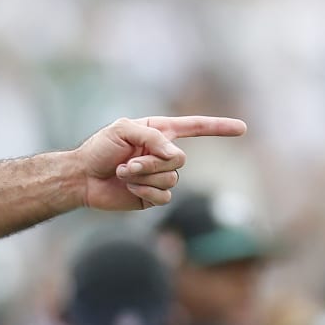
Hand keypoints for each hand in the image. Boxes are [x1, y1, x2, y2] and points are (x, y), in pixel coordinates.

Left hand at [75, 115, 247, 211]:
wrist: (82, 177)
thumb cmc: (98, 149)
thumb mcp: (123, 130)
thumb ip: (153, 138)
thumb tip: (176, 156)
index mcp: (160, 132)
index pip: (196, 127)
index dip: (219, 128)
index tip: (242, 129)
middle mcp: (163, 154)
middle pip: (180, 160)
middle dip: (153, 163)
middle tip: (128, 164)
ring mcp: (159, 176)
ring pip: (172, 180)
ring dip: (145, 178)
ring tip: (124, 174)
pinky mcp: (152, 197)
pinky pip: (164, 197)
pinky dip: (145, 192)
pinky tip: (129, 188)